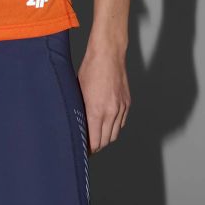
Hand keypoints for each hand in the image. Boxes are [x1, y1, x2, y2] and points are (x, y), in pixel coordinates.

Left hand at [77, 38, 130, 153]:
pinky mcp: (127, 103)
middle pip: (105, 141)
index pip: (94, 141)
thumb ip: (80, 109)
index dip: (88, 149)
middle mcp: (111, 112)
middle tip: (87, 146)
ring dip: (105, 138)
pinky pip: (121, 123)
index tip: (82, 150)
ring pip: (114, 134)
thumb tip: (78, 124)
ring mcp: (121, 108)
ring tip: (96, 137)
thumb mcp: (79, 90)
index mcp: (96, 110)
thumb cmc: (90, 68)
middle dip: (96, 145)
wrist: (108, 54)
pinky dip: (114, 127)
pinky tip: (106, 124)